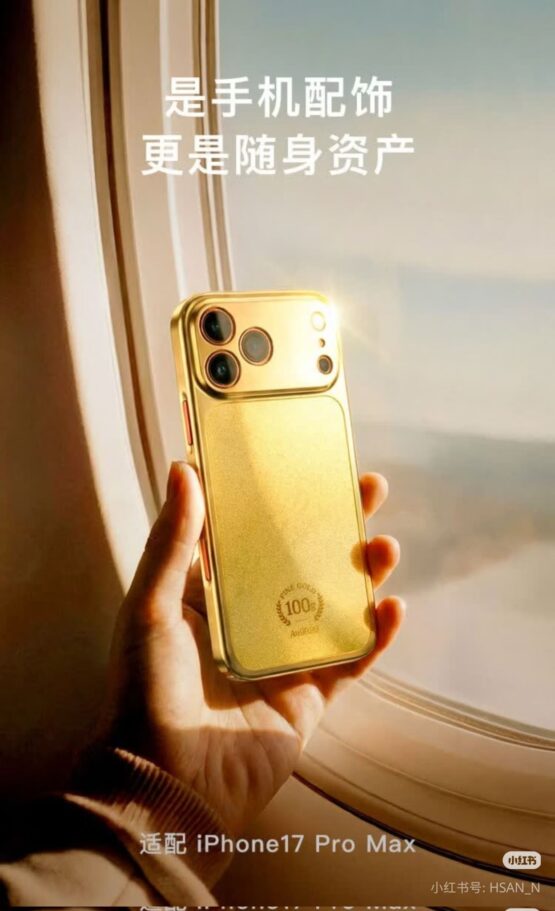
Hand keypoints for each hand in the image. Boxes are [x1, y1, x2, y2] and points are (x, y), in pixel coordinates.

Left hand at [96, 462, 403, 834]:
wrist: (169, 783)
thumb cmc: (147, 691)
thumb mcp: (151, 606)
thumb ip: (173, 541)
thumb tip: (183, 468)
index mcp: (212, 594)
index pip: (255, 534)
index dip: (284, 499)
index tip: (310, 463)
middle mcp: (252, 619)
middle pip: (306, 561)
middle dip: (339, 525)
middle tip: (370, 489)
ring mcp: (285, 657)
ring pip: (337, 604)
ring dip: (366, 574)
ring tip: (385, 547)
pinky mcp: (310, 696)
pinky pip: (353, 660)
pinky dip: (377, 636)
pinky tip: (392, 609)